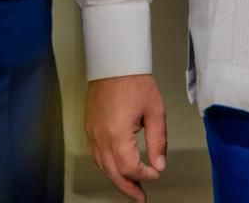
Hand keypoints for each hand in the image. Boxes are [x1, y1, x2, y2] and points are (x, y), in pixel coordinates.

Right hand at [85, 74, 166, 201]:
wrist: (115, 60)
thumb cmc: (134, 80)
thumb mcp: (155, 111)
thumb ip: (158, 141)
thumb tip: (159, 164)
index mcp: (117, 135)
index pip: (130, 168)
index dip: (144, 175)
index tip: (155, 173)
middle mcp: (101, 136)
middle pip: (113, 173)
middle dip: (128, 187)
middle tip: (139, 197)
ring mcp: (92, 132)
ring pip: (102, 165)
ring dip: (116, 179)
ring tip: (129, 186)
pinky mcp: (89, 126)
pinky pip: (95, 154)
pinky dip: (105, 165)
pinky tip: (115, 167)